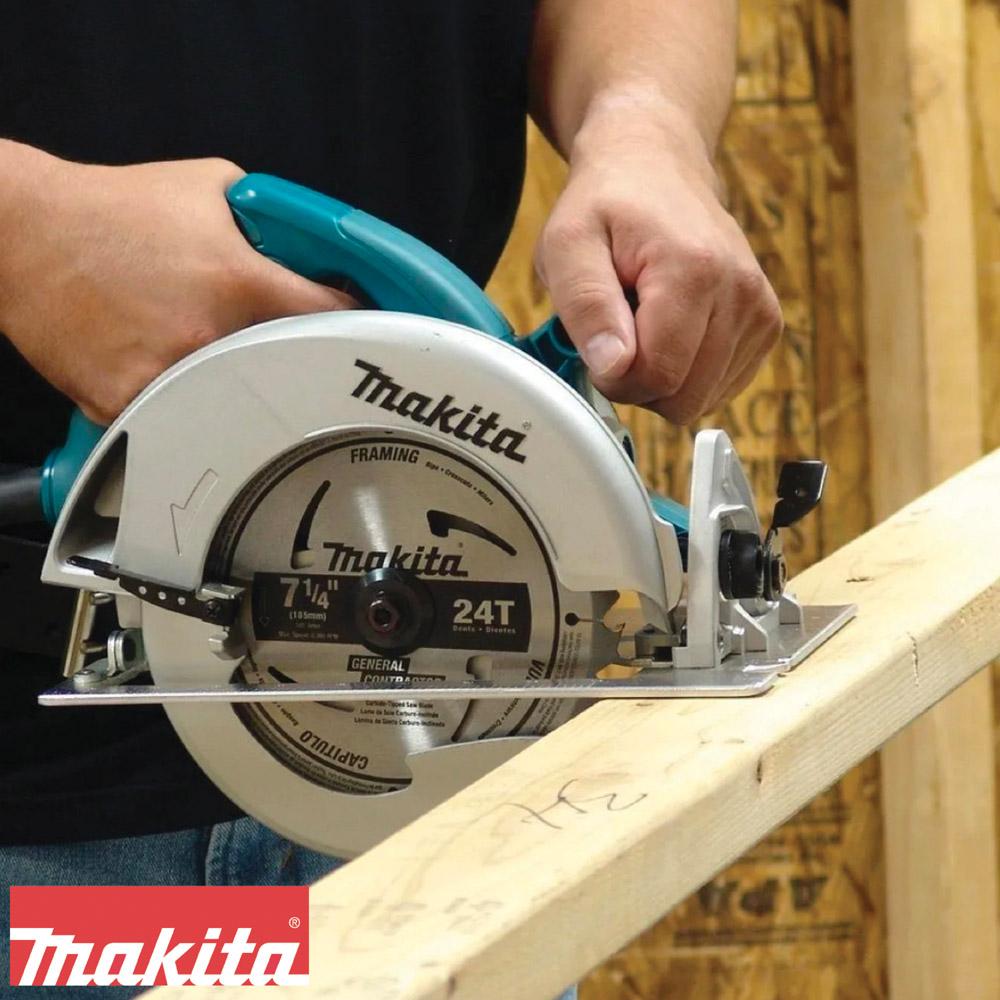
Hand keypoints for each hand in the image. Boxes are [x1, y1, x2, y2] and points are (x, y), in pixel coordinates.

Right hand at [0, 147, 353, 422]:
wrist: (24, 234)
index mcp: (240, 281)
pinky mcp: (128, 403)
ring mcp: (169, 375)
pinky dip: (181, 402)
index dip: (353, 325)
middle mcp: (210, 334)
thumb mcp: (211, 188)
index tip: (360, 333)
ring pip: (234, 403)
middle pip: (288, 370)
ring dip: (236, 385)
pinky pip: (178, 419)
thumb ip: (270, 220)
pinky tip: (158, 363)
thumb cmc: (111, 210)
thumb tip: (312, 247)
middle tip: (279, 344)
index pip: (332, 317)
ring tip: (197, 344)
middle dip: (293, 358)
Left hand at [534, 99, 782, 423]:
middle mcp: (741, 292)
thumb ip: (585, 305)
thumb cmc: (607, 205)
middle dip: (640, 383)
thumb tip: (614, 368)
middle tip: (619, 333)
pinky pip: (720, 388)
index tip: (598, 344)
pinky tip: (673, 329)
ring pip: (703, 399)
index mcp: (694, 271)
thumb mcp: (568, 244)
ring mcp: (760, 311)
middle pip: (685, 397)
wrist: (656, 165)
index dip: (615, 378)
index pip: (658, 376)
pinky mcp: (766, 325)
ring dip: (664, 377)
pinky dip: (689, 372)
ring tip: (645, 321)